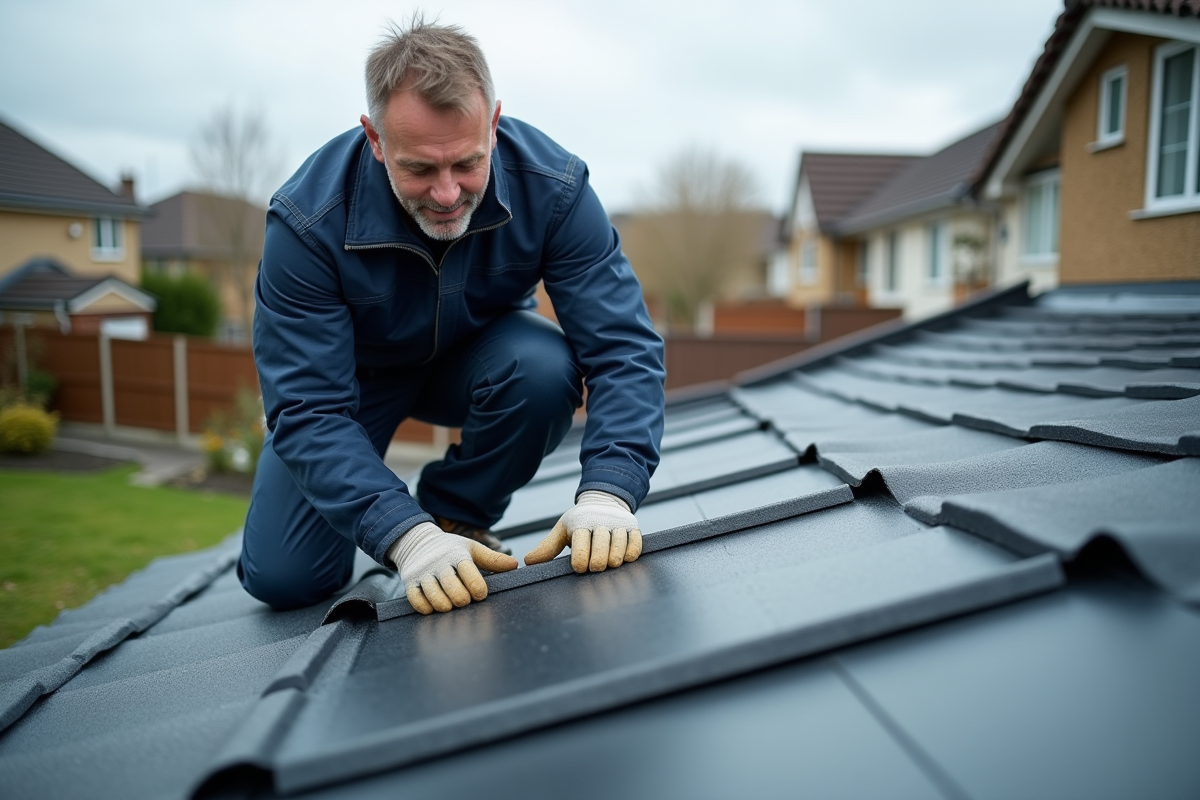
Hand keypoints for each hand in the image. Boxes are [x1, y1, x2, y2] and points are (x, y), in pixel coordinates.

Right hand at [387, 521, 517, 613]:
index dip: (477, 587)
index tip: (480, 594)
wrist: (417, 541)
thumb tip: (514, 565)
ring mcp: (423, 573)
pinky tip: (433, 608)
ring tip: (451, 606)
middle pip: (453, 588)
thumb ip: (492, 559)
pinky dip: (426, 607)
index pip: (469, 572)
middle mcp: (439, 563)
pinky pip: (416, 599)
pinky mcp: (410, 581)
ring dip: (445, 606)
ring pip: (435, 596)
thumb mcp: (471, 548)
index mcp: (457, 554)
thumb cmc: (450, 548)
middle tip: (465, 601)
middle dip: (462, 599)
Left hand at [524, 490, 642, 573]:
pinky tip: (625, 559)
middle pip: (601, 546)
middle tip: (594, 568)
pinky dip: (631, 553)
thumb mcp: (562, 529)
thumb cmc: (580, 520)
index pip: (581, 542)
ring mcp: (618, 524)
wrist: (603, 500)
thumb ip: (548, 547)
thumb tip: (528, 561)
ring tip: (609, 565)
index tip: (579, 568)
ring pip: (619, 545)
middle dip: (597, 561)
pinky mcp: (633, 527)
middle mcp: (600, 522)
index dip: (580, 558)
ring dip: (614, 559)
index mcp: (581, 523)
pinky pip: (635, 542)